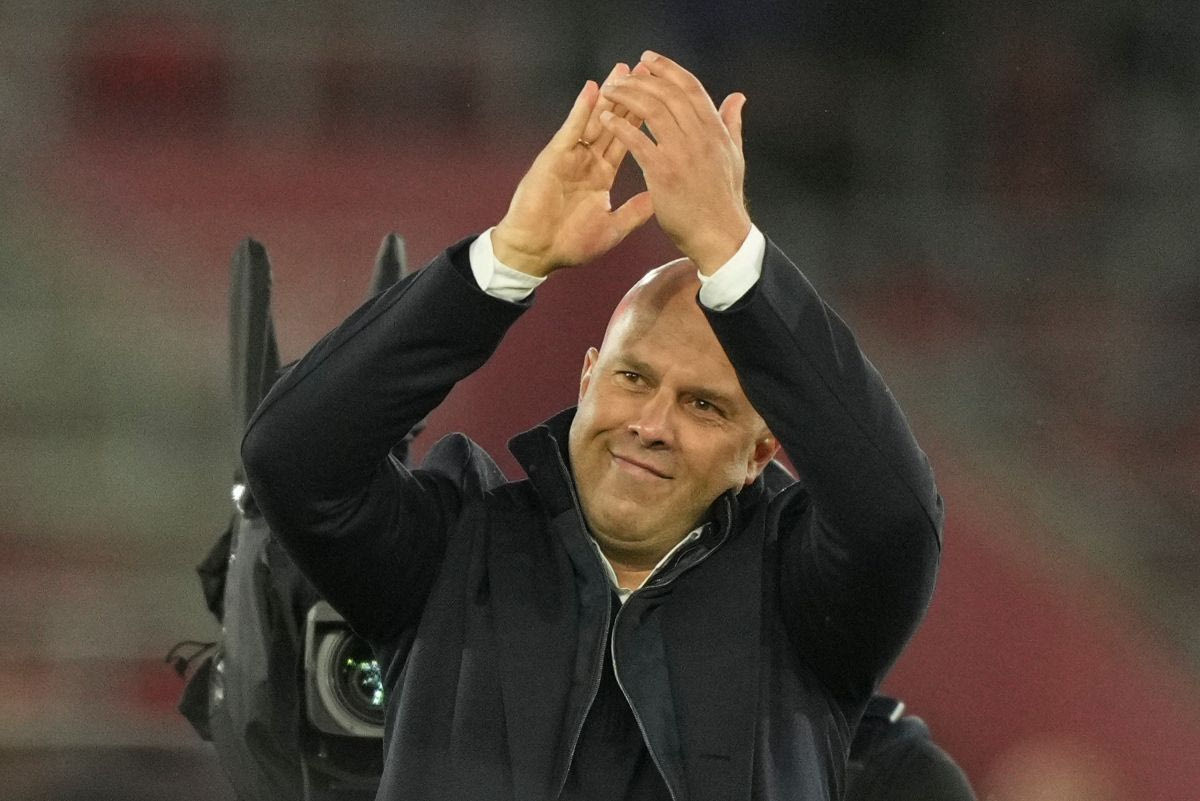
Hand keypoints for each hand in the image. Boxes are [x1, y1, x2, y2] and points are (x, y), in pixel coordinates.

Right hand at [492, 64, 652, 277]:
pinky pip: (570, 130)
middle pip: (612, 122)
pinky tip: (592, 90)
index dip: (642, 118)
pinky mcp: (553, 159)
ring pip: (592, 120)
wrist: (536, 253)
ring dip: (607, 95)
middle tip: (644, 70)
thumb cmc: (570, 245)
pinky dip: (580, 111)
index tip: (659, 97)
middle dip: (629, 96)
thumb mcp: (612, 229)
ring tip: (621, 70)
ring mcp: (569, 157)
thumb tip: (659, 197)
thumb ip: (635, 212)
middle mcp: (587, 161)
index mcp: (601, 175)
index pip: (626, 139)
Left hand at [599, 51, 751, 274]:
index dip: (668, 69)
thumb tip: (737, 97)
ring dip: (627, 96)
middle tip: (622, 74)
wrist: (719, 236)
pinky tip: (606, 119)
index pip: (690, 88)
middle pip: (668, 93)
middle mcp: (700, 136)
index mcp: (715, 130)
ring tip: (609, 93)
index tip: (648, 59)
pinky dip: (620, 126)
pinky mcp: (664, 172)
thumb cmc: (724, 199)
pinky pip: (637, 141)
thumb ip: (731, 124)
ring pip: (652, 110)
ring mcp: (682, 153)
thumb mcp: (734, 156)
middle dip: (641, 79)